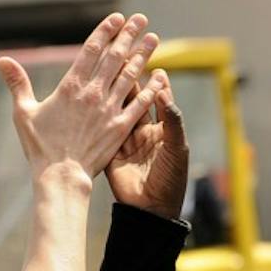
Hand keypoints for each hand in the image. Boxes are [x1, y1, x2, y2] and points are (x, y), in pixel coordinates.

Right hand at [0, 13, 168, 185]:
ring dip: (143, 55)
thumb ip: (17, 84)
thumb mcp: (24, 112)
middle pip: (114, 57)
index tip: (117, 18)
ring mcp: (108, 109)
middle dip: (128, 35)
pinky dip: (151, 89)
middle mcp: (92, 93)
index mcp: (70, 87)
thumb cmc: (40, 147)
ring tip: (154, 38)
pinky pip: (139, 104)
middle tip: (141, 18)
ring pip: (130, 75)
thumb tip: (2, 60)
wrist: (61, 176)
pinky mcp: (120, 127)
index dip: (105, 31)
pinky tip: (161, 77)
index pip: (91, 50)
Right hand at [104, 72, 188, 219]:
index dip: (157, 84)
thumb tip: (161, 91)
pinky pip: (105, 128)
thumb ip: (171, 120)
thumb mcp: (176, 148)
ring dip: (115, 92)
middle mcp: (144, 133)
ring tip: (109, 71)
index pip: (160, 101)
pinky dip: (101, 113)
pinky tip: (94, 96)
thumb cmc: (171, 179)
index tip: (155, 65)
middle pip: (137, 101)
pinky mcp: (111, 151)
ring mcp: (126, 141)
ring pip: (119, 110)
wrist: (151, 209)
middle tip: (126, 61)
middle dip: (132, 81)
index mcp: (163, 131)